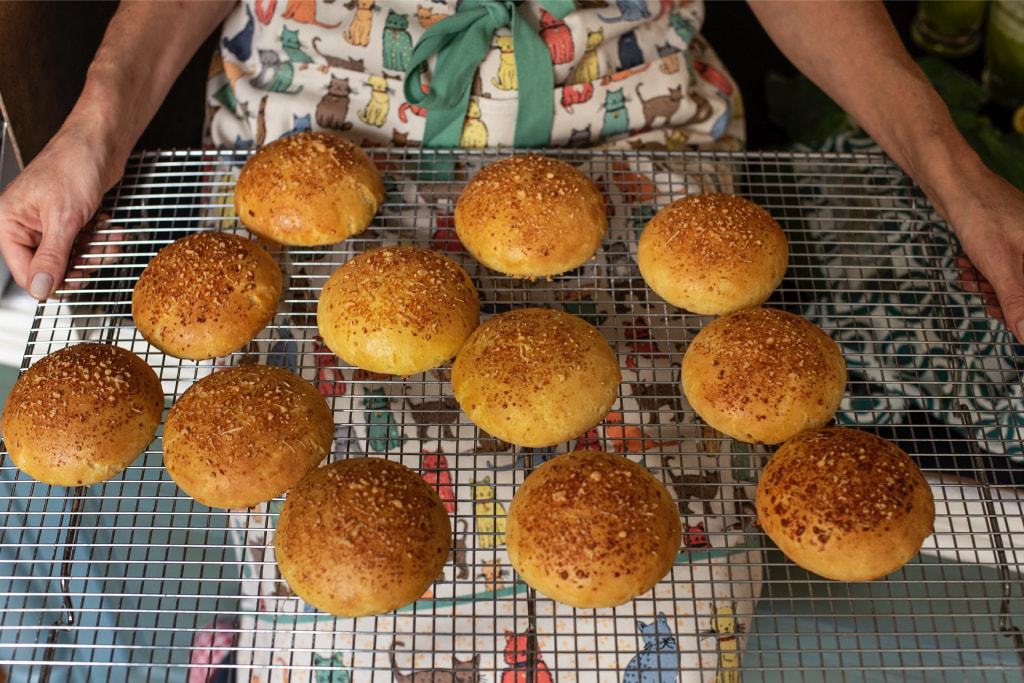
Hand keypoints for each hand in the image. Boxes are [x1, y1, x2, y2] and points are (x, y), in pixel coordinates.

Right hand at [0, 126, 112, 298]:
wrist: (100, 142)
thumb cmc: (74, 164)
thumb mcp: (64, 218)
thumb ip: (52, 256)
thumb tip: (40, 287)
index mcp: (9, 221)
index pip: (23, 271)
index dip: (51, 281)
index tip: (76, 282)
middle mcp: (25, 223)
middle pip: (50, 267)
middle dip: (78, 264)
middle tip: (96, 258)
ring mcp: (48, 222)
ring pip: (70, 257)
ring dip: (93, 252)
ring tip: (108, 239)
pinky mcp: (69, 220)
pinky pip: (83, 244)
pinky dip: (99, 241)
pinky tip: (110, 231)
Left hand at [944, 170, 1023, 344]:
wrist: (957, 185)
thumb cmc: (982, 217)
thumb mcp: (1001, 267)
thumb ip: (1016, 302)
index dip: (1022, 313)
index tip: (1004, 315)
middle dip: (1004, 299)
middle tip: (984, 299)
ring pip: (1012, 279)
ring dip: (989, 285)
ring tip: (968, 279)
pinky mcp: (1008, 240)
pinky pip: (1000, 265)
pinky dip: (982, 271)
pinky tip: (965, 266)